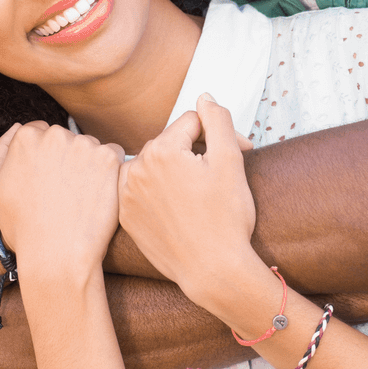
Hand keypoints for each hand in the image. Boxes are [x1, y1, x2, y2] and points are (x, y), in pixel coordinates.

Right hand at [0, 121, 124, 275]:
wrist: (58, 255)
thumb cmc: (24, 227)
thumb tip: (17, 127)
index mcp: (26, 138)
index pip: (39, 133)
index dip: (43, 158)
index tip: (47, 180)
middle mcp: (56, 134)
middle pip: (65, 138)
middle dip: (65, 159)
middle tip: (63, 192)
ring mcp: (84, 144)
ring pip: (89, 148)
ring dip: (87, 165)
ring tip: (79, 197)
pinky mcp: (109, 158)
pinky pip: (113, 156)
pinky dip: (109, 172)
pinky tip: (98, 195)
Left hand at [118, 94, 255, 300]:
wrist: (213, 272)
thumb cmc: (226, 219)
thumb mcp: (230, 161)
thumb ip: (217, 120)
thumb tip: (204, 96)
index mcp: (161, 150)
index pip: (193, 123)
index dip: (220, 135)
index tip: (241, 152)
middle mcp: (136, 169)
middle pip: (172, 143)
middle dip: (197, 152)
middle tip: (222, 175)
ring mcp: (127, 195)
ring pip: (156, 165)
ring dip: (176, 170)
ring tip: (199, 192)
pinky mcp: (126, 217)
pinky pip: (142, 190)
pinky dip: (158, 191)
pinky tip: (179, 206)